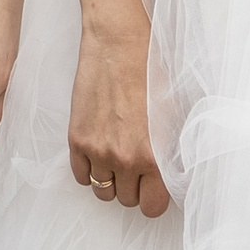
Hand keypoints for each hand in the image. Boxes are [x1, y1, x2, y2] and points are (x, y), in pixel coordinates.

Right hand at [67, 23, 168, 218]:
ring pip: (103, 191)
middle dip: (134, 187)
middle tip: (137, 166)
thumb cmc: (151, 71)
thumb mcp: (172, 115)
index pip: (152, 207)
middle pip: (127, 200)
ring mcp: (97, 150)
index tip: (154, 187)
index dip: (154, 198)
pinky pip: (80, 176)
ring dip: (112, 180)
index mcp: (153, 156)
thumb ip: (168, 151)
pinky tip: (99, 153)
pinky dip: (90, 170)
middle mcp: (124, 159)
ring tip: (118, 159)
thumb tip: (168, 173)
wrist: (118, 43)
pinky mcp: (77, 138)